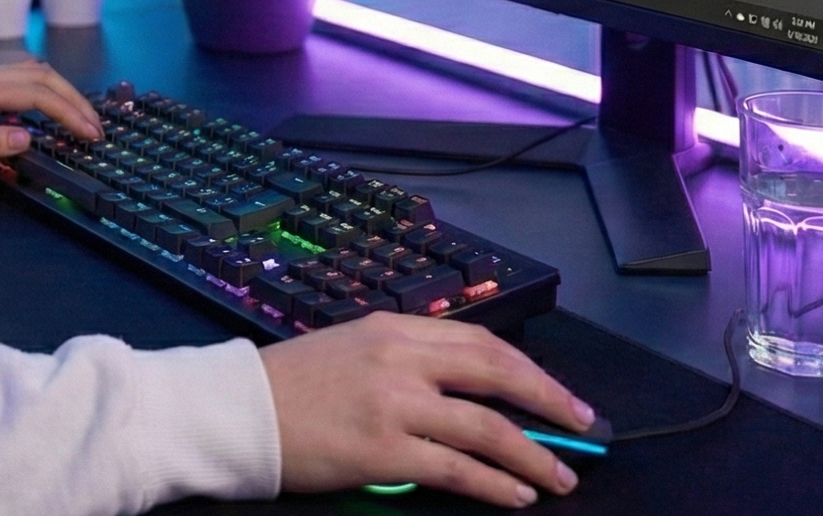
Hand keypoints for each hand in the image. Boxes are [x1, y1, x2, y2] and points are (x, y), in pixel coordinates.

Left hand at [0, 61, 103, 175]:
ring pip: (36, 74)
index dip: (68, 113)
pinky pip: (23, 79)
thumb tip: (28, 138)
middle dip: (75, 100)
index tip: (89, 134)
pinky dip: (47, 90)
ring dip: (64, 92)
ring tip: (82, 119)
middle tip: (96, 128)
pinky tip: (53, 108)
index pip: (38, 95)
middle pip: (44, 77)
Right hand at [260, 314, 590, 506]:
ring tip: (558, 477)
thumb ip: (407, 362)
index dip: (531, 371)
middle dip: (550, 403)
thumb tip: (469, 394)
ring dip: (533, 455)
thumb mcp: (354, 350)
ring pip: (486, 426)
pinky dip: (494, 483)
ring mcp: (394, 404)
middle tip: (584, 427)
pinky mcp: (382, 451)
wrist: (239, 411)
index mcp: (394, 329)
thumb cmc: (292, 386)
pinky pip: (456, 468)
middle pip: (497, 374)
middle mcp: (400, 359)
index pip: (482, 343)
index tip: (560, 395)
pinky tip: (515, 494)